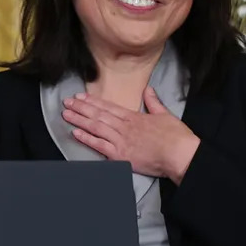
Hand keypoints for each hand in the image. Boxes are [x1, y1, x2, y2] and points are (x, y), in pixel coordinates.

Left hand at [62, 87, 199, 180]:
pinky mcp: (120, 155)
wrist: (180, 154)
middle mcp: (124, 126)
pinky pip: (99, 145)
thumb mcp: (165, 114)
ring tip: (66, 113)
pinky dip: (87, 139)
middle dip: (81, 107)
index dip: (93, 101)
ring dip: (79, 119)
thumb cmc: (175, 136)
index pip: (109, 107)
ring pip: (96, 127)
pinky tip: (76, 133)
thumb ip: (154, 102)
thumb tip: (149, 90)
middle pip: (98, 114)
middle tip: (67, 102)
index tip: (81, 96)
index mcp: (134, 117)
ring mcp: (121, 140)